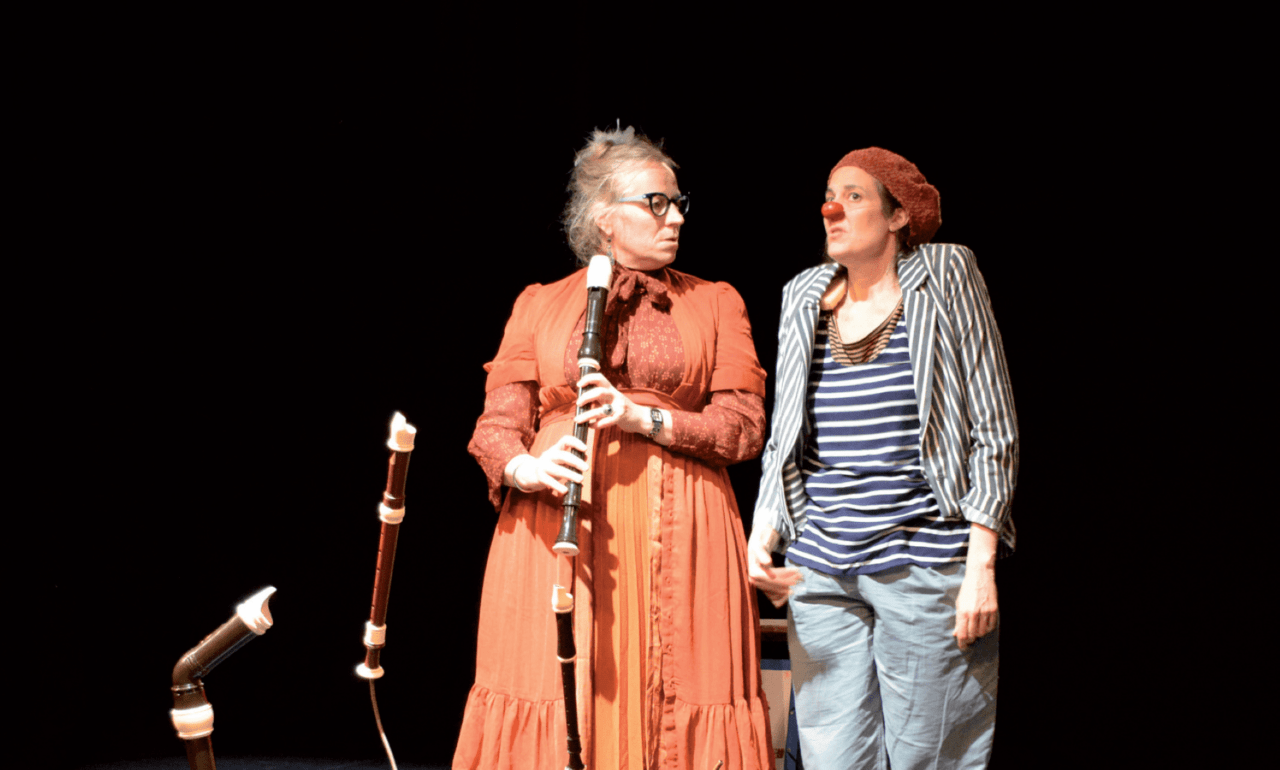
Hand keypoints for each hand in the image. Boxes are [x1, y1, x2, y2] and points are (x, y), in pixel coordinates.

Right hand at [507, 434, 588, 496]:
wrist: (530, 474)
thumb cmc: (551, 466)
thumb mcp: (561, 461)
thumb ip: (573, 458)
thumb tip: (585, 457)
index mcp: (555, 449)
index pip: (565, 440)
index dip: (575, 442)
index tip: (585, 448)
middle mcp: (548, 455)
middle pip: (562, 456)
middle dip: (575, 462)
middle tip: (586, 468)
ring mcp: (543, 466)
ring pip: (557, 470)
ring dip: (570, 475)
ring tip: (580, 479)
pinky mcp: (539, 477)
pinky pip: (549, 482)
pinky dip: (558, 487)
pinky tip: (566, 490)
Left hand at [575, 372, 640, 432]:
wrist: (640, 417)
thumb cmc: (622, 408)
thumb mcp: (612, 398)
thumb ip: (600, 397)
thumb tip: (581, 400)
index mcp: (611, 389)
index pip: (600, 378)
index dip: (588, 379)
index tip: (579, 384)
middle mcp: (615, 396)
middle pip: (599, 392)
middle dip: (586, 397)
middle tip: (578, 403)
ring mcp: (619, 407)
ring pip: (600, 410)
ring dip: (586, 415)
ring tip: (578, 420)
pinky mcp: (621, 417)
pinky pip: (606, 421)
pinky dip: (596, 425)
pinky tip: (591, 426)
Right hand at [746, 526, 801, 607]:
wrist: (758, 542)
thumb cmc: (759, 541)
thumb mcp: (759, 543)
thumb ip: (762, 553)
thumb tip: (767, 562)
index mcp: (753, 571)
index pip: (771, 577)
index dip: (784, 576)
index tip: (796, 572)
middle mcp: (754, 580)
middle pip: (774, 585)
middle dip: (788, 582)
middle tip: (801, 577)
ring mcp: (758, 584)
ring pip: (774, 592)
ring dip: (787, 589)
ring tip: (798, 581)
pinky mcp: (763, 586)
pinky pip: (772, 596)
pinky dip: (782, 596)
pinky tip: (790, 593)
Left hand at [954, 524, 998, 649]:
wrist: (980, 576)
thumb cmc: (967, 590)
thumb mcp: (959, 603)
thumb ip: (958, 620)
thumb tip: (956, 633)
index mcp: (963, 612)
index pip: (962, 634)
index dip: (962, 643)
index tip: (962, 647)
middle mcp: (974, 613)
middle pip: (973, 635)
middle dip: (970, 639)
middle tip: (968, 640)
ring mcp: (985, 612)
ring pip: (982, 632)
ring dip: (978, 634)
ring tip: (975, 631)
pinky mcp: (994, 610)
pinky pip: (991, 626)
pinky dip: (987, 629)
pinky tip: (983, 626)